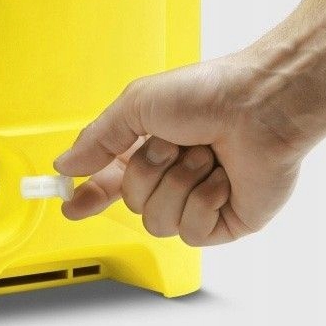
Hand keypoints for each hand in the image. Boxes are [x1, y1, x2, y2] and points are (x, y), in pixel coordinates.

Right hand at [54, 54, 309, 245]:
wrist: (260, 104)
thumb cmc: (205, 93)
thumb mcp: (137, 104)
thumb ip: (97, 139)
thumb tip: (65, 163)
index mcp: (145, 149)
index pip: (108, 182)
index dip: (88, 194)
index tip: (71, 204)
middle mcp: (170, 176)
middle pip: (131, 203)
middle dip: (148, 171)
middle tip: (171, 144)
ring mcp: (196, 200)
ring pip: (160, 222)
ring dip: (179, 183)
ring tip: (203, 156)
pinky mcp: (223, 221)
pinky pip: (193, 232)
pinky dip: (205, 201)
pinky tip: (221, 178)